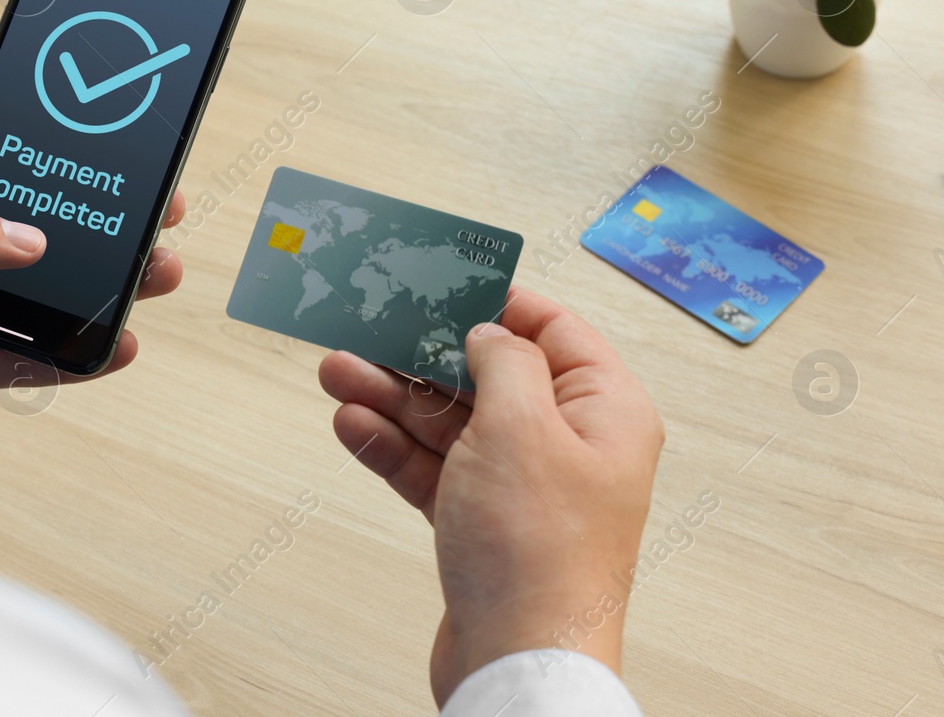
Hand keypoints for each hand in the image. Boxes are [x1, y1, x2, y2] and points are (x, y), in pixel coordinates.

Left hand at [0, 90, 185, 462]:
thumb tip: (27, 239)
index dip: (35, 114)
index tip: (97, 101)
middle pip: (38, 214)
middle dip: (98, 208)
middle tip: (156, 201)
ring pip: (48, 287)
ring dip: (103, 282)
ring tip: (153, 272)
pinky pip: (31, 357)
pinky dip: (75, 354)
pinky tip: (112, 345)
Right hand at [318, 287, 662, 703]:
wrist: (519, 663)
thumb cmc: (539, 554)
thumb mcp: (521, 426)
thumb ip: (502, 362)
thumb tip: (489, 332)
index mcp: (605, 411)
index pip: (552, 329)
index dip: (495, 300)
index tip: (441, 279)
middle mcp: (570, 445)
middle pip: (489, 375)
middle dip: (423, 352)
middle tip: (368, 326)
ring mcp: (525, 488)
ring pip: (452, 422)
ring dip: (394, 396)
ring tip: (338, 370)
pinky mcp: (484, 525)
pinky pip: (435, 470)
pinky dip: (394, 447)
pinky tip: (354, 423)